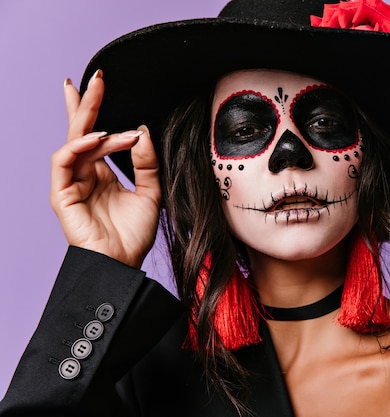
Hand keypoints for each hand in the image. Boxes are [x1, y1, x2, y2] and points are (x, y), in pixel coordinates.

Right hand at [50, 70, 160, 267]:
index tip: (102, 84)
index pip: (95, 134)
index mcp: (102, 173)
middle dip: (87, 103)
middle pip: (80, 130)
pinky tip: (100, 139)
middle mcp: (85, 174)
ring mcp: (71, 183)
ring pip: (76, 142)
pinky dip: (80, 146)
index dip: (96, 109)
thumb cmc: (134, 235)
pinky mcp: (61, 194)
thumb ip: (147, 163)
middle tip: (97, 79)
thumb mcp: (151, 192)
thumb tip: (142, 131)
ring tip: (122, 132)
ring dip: (99, 130)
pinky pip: (64, 160)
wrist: (123, 264)